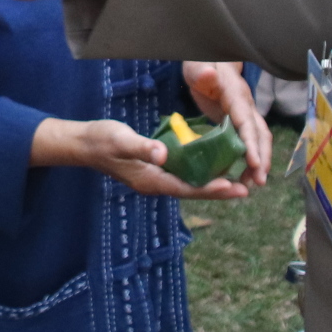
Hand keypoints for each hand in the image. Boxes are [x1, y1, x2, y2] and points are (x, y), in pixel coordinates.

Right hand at [31, 117, 248, 200]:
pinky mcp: (154, 171)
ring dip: (212, 184)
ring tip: (237, 182)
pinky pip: (182, 176)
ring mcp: (155, 179)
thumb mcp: (121, 140)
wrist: (85, 144)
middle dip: (218, 191)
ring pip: (189, 185)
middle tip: (246, 190)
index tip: (232, 187)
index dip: (210, 188)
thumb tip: (163, 154)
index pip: (186, 188)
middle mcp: (156, 184)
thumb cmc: (102, 140)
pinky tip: (212, 168)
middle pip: (193, 191)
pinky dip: (199, 174)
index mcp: (151, 180)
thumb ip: (142, 147)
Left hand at [183, 61, 270, 185]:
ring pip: (257, 140)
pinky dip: (249, 159)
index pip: (247, 121)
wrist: (206, 62)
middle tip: (259, 181)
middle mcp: (246, 106)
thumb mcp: (197, 67)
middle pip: (260, 134)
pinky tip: (242, 175)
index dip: (252, 142)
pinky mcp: (238, 122)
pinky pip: (248, 142)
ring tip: (253, 184)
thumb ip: (202, 73)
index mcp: (236, 95)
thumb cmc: (200, 64)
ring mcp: (244, 114)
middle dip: (262, 157)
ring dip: (259, 161)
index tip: (255, 163)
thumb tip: (209, 74)